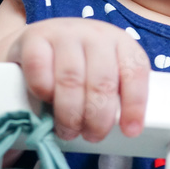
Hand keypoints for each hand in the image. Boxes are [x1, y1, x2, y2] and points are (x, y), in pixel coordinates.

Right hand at [7, 18, 150, 142]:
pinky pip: (40, 69)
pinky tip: (46, 101)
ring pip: (71, 80)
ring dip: (70, 115)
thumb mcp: (103, 74)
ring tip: (68, 131)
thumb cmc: (78, 64)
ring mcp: (64, 33)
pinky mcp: (34, 36)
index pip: (135, 71)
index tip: (130, 131)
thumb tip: (123, 128)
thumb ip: (115, 94)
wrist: (38, 40)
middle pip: (102, 83)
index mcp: (121, 41)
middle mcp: (95, 34)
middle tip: (91, 136)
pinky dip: (43, 92)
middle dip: (97, 119)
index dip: (134, 105)